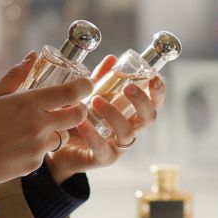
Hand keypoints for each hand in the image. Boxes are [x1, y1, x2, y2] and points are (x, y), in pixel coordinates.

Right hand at [0, 52, 91, 186]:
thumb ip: (16, 76)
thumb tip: (33, 56)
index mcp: (28, 104)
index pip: (70, 92)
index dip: (84, 86)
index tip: (86, 83)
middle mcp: (38, 125)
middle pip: (77, 115)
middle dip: (78, 110)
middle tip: (68, 107)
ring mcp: (38, 147)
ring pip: (61, 136)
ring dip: (54, 131)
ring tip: (31, 129)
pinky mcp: (35, 165)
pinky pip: (46, 153)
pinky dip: (38, 148)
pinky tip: (18, 145)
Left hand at [44, 54, 167, 183]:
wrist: (59, 147)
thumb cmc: (80, 119)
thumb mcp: (90, 96)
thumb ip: (101, 79)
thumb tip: (112, 58)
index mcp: (131, 113)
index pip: (154, 103)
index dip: (159, 92)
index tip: (154, 78)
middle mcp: (129, 129)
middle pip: (149, 118)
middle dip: (142, 101)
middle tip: (128, 88)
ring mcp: (118, 146)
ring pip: (127, 133)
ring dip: (114, 114)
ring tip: (95, 101)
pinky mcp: (103, 159)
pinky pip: (102, 148)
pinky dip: (93, 135)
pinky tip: (82, 123)